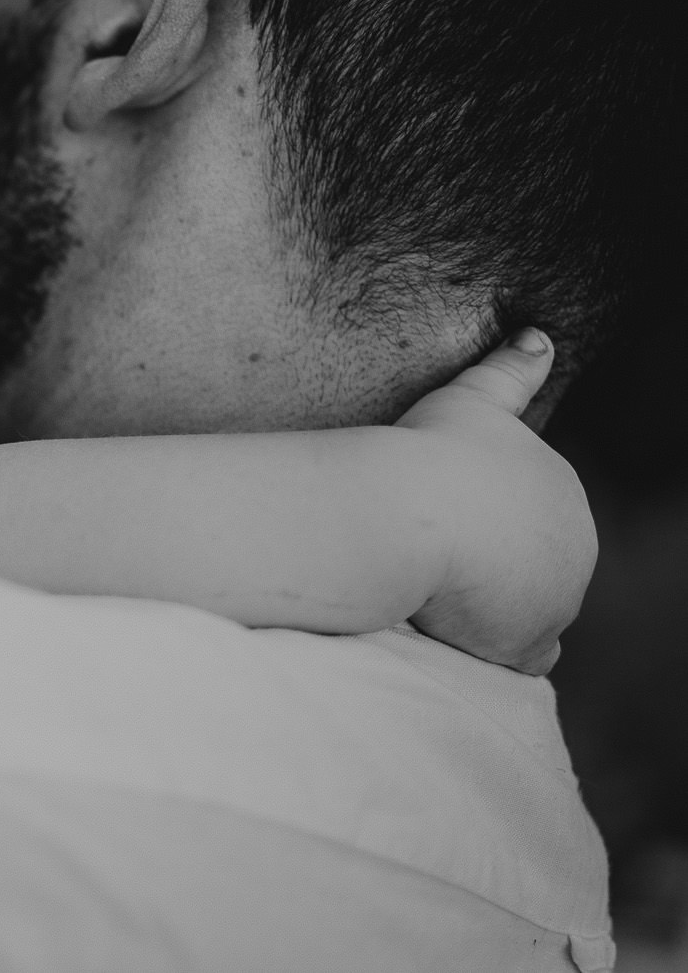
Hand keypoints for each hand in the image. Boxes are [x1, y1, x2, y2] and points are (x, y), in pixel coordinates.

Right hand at [400, 327, 592, 675]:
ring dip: (494, 603)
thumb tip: (540, 334)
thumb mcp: (474, 400)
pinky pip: (525, 654)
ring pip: (528, 605)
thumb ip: (511, 371)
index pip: (532, 515)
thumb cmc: (434, 451)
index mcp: (565, 494)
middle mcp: (577, 548)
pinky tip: (468, 634)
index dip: (484, 515)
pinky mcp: (529, 641)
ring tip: (439, 588)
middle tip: (434, 551)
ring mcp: (558, 599)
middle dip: (495, 562)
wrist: (412, 512)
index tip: (440, 511)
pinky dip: (502, 646)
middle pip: (533, 562)